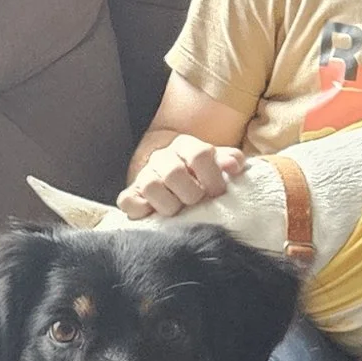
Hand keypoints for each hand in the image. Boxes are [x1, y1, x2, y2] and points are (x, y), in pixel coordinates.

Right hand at [118, 135, 246, 216]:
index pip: (200, 154)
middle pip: (174, 172)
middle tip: (198, 203)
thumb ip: (230, 161)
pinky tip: (154, 214)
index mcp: (185, 146)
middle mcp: (162, 157)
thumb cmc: (201, 176)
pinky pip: (127, 201)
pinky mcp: (130, 194)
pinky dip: (140, 210)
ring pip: (151, 186)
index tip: (218, 193)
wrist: (173, 178)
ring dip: (169, 205)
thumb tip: (234, 165)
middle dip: (191, 194)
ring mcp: (144, 175)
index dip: (212, 177)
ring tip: (179, 211)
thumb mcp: (218, 164)